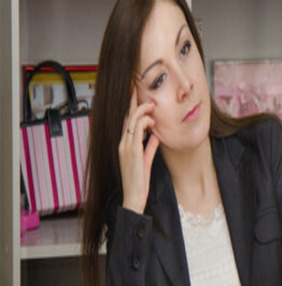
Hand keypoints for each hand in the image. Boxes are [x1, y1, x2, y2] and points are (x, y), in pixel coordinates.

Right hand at [119, 92, 158, 214]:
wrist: (133, 196)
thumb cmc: (139, 181)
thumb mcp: (146, 160)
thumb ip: (149, 147)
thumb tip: (155, 136)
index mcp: (125, 144)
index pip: (127, 121)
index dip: (131, 107)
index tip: (136, 95)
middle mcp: (123, 143)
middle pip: (126, 117)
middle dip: (133, 102)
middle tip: (140, 90)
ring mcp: (125, 146)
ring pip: (131, 121)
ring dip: (142, 111)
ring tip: (152, 105)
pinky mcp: (131, 151)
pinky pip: (137, 132)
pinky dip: (144, 123)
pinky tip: (152, 121)